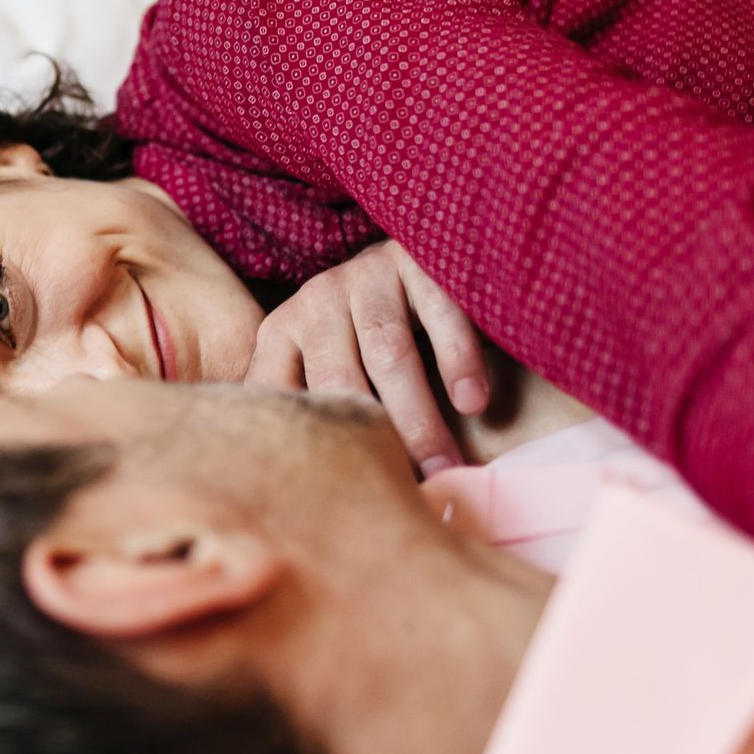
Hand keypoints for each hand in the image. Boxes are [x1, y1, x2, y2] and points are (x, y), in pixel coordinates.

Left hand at [244, 241, 488, 475]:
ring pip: (388, 355)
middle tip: (405, 493)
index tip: (336, 497)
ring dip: (419, 418)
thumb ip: (315, 414)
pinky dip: (457, 360)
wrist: (416, 256)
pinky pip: (439, 314)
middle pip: (338, 379)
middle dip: (374, 440)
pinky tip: (472, 403)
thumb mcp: (327, 366)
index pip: (282, 394)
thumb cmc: (370, 336)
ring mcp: (363, 276)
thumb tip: (311, 497)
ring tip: (444, 466)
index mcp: (282, 333)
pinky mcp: (414, 259)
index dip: (311, 445)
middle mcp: (315, 302)